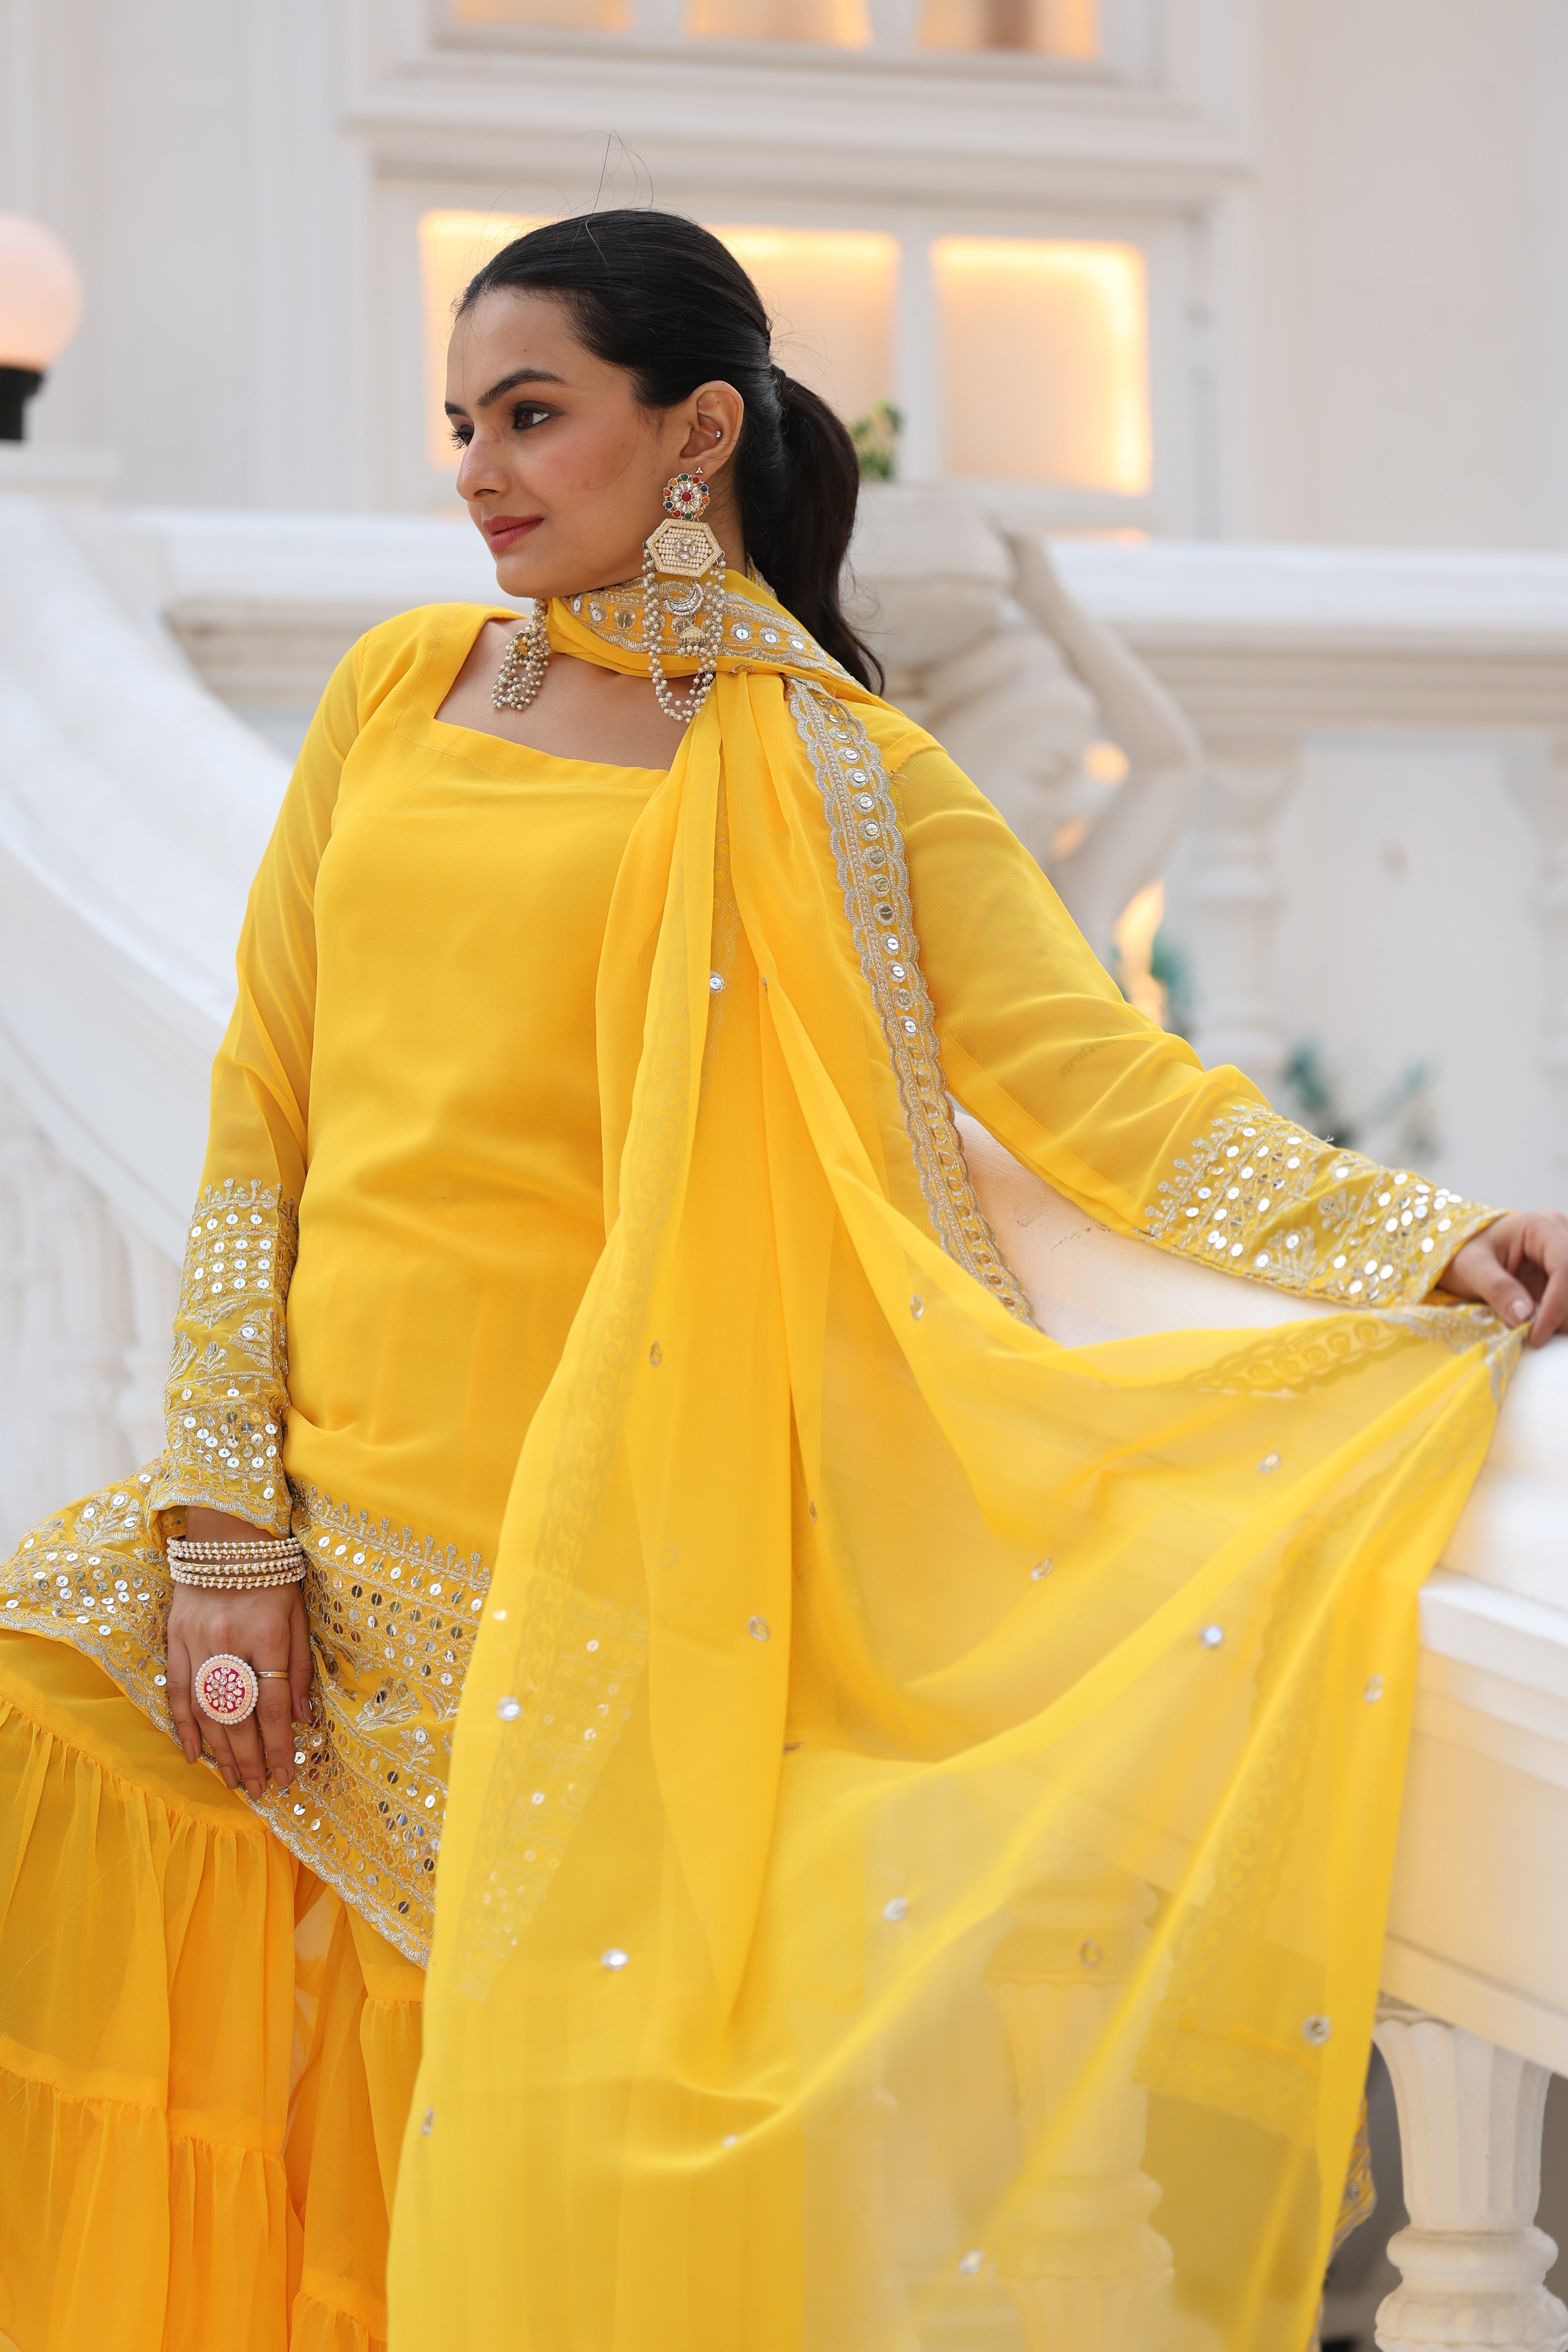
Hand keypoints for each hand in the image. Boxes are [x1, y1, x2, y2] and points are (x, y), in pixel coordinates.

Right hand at [167, 1509, 313, 1796]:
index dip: (280, 1746)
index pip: (274, 1705)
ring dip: (221, 1752)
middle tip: (259, 1790)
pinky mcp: (175, 1639)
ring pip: (207, 1711)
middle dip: (251, 1759)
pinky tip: (195, 1755)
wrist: (228, 1535)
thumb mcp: (299, 1615)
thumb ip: (299, 1668)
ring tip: (234, 1783)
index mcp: (267, 1634)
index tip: (287, 1776)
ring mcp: (197, 1641)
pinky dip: (185, 1727)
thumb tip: (301, 1719)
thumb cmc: (274, 1574)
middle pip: (239, 1716)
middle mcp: (229, 1641)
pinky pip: (178, 1692)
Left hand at [1440, 1211, 1567, 1347]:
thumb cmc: (1466, 1253)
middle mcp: (1563, 1238)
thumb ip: (1496, 1288)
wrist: (1466, 1254)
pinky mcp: (1565, 1279)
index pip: (1565, 1267)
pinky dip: (1560, 1319)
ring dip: (1563, 1319)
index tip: (1537, 1335)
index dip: (1557, 1304)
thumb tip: (1524, 1316)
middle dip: (1563, 1314)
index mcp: (1542, 1227)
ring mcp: (1567, 1259)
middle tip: (1536, 1337)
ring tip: (1535, 1333)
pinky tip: (1541, 1329)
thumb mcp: (1471, 1268)